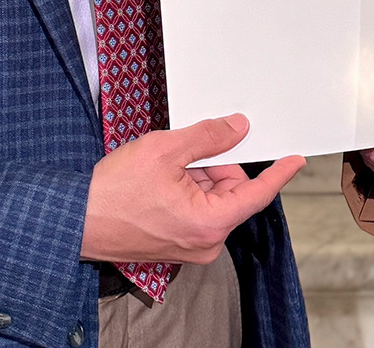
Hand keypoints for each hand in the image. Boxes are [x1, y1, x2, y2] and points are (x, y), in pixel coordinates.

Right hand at [80, 114, 304, 263]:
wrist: (78, 219)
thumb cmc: (114, 192)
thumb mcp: (166, 150)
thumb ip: (208, 138)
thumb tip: (238, 128)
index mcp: (209, 223)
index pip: (256, 194)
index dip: (278, 173)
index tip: (295, 160)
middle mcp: (205, 242)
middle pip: (232, 190)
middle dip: (214, 166)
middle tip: (183, 156)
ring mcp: (192, 245)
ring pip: (214, 196)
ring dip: (197, 176)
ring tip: (164, 171)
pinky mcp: (178, 243)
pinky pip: (198, 208)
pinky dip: (188, 188)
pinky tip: (162, 182)